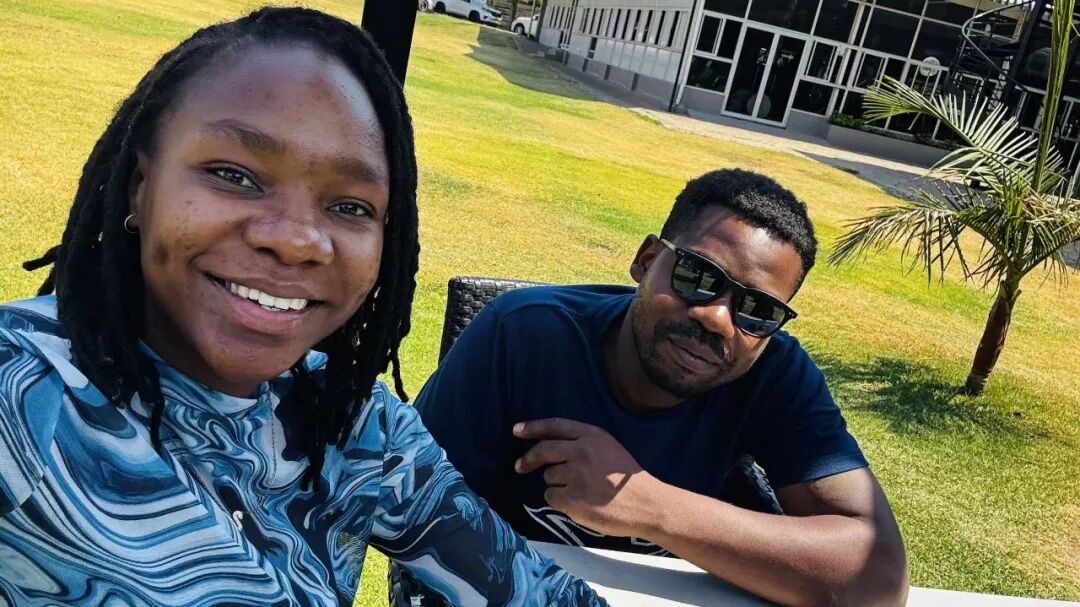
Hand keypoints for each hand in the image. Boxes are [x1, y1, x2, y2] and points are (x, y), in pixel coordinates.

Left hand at [513, 418, 666, 539]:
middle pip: (543, 450)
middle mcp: (582, 451)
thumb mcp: (609, 447)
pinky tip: (578, 503)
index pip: (555, 426)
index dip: (533, 427)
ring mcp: (576, 475)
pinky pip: (551, 497)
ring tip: (579, 491)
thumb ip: (583, 443)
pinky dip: (559, 501)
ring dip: (556, 484)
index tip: (517, 430)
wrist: (647, 503)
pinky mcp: (573, 498)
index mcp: (592, 435)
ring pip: (548, 477)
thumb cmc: (627, 478)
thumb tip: (549, 447)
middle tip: (519, 466)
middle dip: (527, 459)